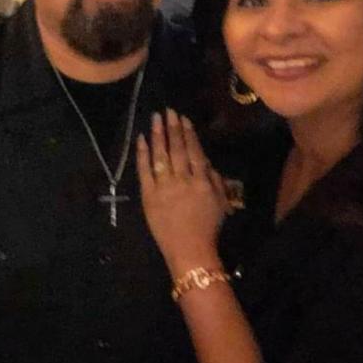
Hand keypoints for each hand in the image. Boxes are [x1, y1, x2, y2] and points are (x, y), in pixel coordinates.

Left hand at [137, 109, 230, 272]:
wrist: (190, 251)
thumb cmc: (208, 229)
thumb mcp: (221, 203)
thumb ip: (215, 180)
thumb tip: (207, 162)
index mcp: (202, 180)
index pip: (194, 151)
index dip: (189, 133)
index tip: (184, 119)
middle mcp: (183, 179)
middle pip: (177, 148)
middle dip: (173, 128)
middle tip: (168, 111)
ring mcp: (164, 186)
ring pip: (160, 155)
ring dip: (158, 134)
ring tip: (156, 118)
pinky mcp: (149, 195)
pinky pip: (144, 170)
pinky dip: (142, 153)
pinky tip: (141, 139)